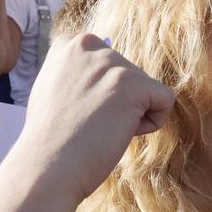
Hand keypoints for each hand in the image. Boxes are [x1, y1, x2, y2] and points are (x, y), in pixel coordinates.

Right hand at [18, 35, 173, 202]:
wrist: (47, 166)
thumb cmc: (49, 140)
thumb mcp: (53, 89)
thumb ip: (77, 74)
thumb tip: (105, 77)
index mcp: (70, 44)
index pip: (109, 64)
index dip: (101, 95)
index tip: (78, 113)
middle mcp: (89, 45)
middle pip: (130, 76)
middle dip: (118, 105)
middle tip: (89, 125)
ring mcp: (111, 63)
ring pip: (147, 90)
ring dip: (131, 116)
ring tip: (100, 130)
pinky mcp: (132, 84)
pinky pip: (165, 100)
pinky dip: (152, 123)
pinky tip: (121, 133)